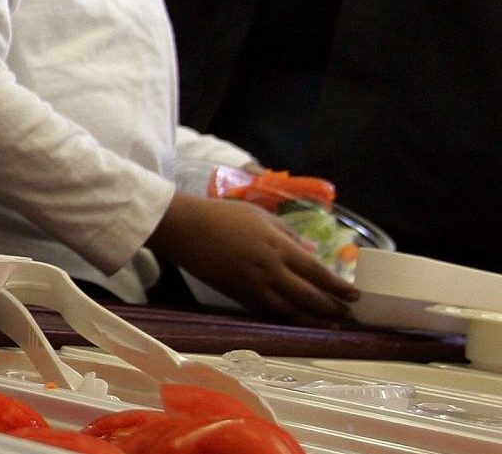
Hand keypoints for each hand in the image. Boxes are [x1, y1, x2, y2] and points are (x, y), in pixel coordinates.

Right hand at [150, 193, 358, 324]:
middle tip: (349, 316)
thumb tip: (313, 252)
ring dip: (313, 320)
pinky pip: (267, 312)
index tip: (355, 296)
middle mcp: (270, 270)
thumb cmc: (222, 215)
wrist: (185, 228)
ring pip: (290, 311)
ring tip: (330, 326)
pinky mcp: (237, 295)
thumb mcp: (261, 216)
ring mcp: (253, 285)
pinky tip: (296, 321)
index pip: (317, 272)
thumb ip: (289, 235)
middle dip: (332, 309)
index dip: (338, 287)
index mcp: (278, 247)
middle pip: (308, 296)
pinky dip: (286, 319)